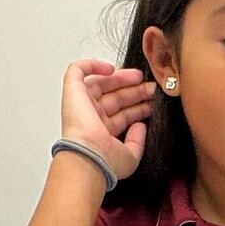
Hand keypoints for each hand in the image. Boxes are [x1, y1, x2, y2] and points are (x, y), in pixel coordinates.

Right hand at [59, 59, 153, 183]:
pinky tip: (111, 69)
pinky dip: (92, 65)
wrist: (90, 157)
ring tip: (139, 77)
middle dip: (134, 90)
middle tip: (150, 87)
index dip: (137, 106)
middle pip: (114, 97)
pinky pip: (77, 71)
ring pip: (101, 83)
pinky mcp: (72, 91)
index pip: (122, 114)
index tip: (152, 102)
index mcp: (102, 133)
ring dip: (121, 78)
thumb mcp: (131, 155)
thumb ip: (137, 141)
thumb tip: (140, 125)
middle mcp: (91, 118)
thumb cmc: (105, 160)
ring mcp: (82, 103)